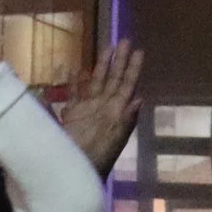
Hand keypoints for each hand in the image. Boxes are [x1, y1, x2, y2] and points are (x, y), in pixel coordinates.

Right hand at [61, 42, 143, 179]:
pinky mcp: (72, 114)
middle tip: (125, 40)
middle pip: (113, 79)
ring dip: (102, 65)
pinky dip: (76, 81)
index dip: (133, 69)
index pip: (127, 85)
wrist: (76, 171)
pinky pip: (75, 93)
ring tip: (109, 47)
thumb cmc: (97, 158)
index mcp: (117, 111)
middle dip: (119, 61)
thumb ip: (127, 117)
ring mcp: (88, 109)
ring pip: (96, 82)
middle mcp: (104, 107)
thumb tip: (139, 97)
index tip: (139, 51)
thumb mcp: (116, 137)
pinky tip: (77, 68)